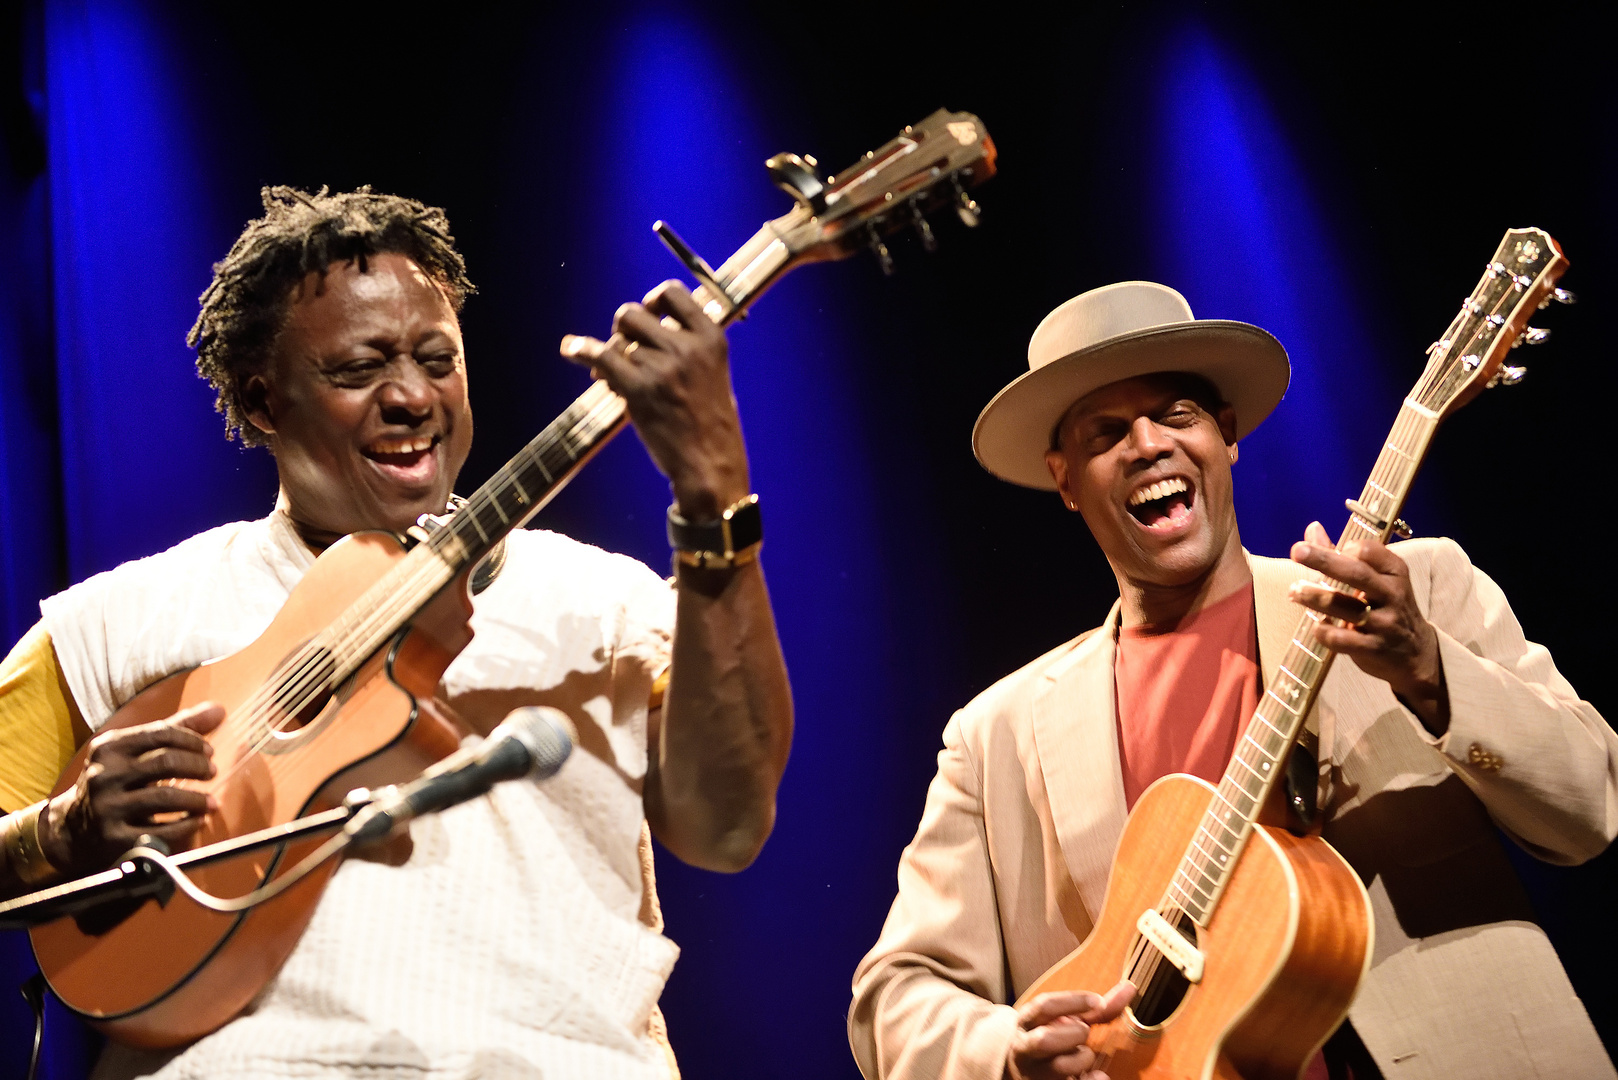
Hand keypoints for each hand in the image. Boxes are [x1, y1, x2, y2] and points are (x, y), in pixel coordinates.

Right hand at [40, 703, 222, 874]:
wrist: (73, 828)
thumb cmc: (117, 781)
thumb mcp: (135, 751)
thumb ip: (176, 729)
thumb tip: (219, 710)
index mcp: (109, 748)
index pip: (161, 734)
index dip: (192, 741)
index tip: (209, 751)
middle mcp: (104, 775)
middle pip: (165, 762)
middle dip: (197, 767)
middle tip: (212, 773)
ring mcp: (106, 808)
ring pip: (165, 797)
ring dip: (197, 799)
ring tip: (212, 802)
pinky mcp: (113, 839)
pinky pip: (161, 832)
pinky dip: (187, 825)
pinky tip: (199, 820)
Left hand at [560, 281, 748, 521]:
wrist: (710, 465)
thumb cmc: (710, 425)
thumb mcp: (713, 373)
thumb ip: (687, 348)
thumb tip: (640, 334)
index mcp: (712, 337)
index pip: (672, 293)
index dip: (652, 299)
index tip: (647, 313)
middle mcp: (687, 347)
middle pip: (635, 313)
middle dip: (623, 328)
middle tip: (623, 347)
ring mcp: (663, 367)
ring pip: (618, 342)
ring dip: (610, 355)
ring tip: (611, 376)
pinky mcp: (639, 389)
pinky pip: (601, 356)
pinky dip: (580, 350)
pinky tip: (570, 350)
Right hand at [1008, 981, 1133, 1079]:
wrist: (1023, 1067)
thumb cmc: (1052, 1038)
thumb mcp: (1067, 1020)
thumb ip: (1096, 1009)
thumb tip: (1129, 988)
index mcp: (1028, 1022)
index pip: (1044, 1006)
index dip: (1072, 1002)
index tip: (1097, 1000)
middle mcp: (1025, 1047)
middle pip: (1044, 1040)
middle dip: (1073, 1034)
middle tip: (1084, 1031)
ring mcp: (1033, 1073)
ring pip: (1058, 1068)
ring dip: (1081, 1059)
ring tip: (1085, 1054)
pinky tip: (1098, 1076)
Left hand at [1288, 521, 1448, 733]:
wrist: (1416, 652)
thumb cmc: (1386, 607)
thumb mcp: (1375, 578)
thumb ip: (1341, 555)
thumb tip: (1312, 527)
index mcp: (1394, 572)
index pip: (1369, 551)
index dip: (1344, 548)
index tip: (1328, 550)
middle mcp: (1393, 594)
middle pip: (1357, 573)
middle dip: (1324, 560)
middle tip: (1297, 551)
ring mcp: (1386, 622)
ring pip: (1347, 607)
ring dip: (1316, 597)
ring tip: (1294, 592)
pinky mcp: (1375, 648)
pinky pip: (1343, 640)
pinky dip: (1324, 632)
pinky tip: (1316, 627)